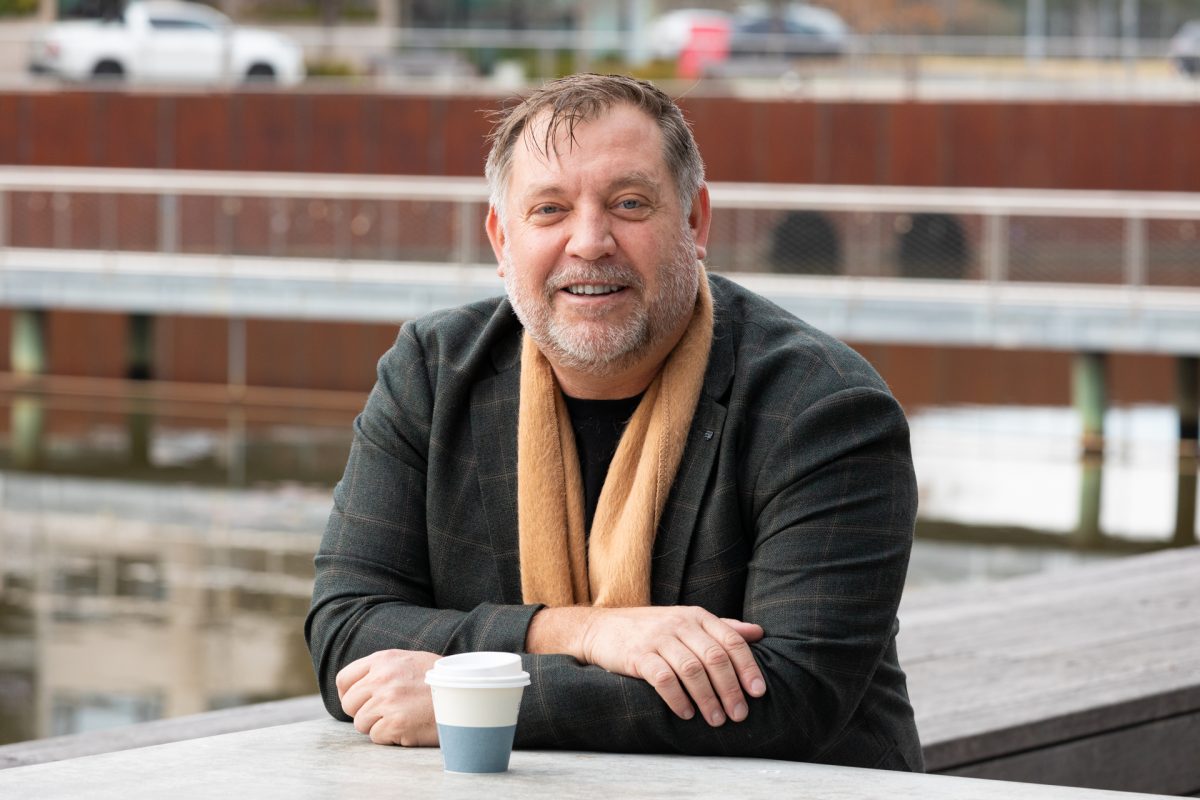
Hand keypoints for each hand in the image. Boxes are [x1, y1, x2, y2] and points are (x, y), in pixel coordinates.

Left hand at [336, 649, 440, 745]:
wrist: (467, 697)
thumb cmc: (441, 682)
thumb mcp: (411, 662)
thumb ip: (384, 669)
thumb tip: (360, 685)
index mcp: (384, 659)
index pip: (344, 678)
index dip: (349, 694)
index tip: (359, 703)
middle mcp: (382, 678)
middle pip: (349, 704)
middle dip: (362, 712)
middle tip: (384, 714)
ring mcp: (388, 701)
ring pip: (361, 723)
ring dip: (378, 725)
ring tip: (402, 718)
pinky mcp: (395, 723)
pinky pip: (377, 736)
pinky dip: (390, 737)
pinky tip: (409, 727)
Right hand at [578, 606, 765, 726]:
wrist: (600, 628)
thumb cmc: (649, 629)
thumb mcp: (686, 621)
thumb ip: (721, 627)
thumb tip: (758, 633)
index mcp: (696, 616)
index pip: (731, 641)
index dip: (748, 667)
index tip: (758, 692)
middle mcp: (680, 624)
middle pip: (715, 658)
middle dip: (730, 689)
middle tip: (739, 714)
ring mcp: (657, 638)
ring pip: (692, 670)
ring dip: (708, 699)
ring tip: (716, 720)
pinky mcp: (637, 655)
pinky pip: (663, 679)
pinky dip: (678, 699)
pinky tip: (686, 713)